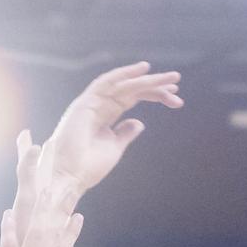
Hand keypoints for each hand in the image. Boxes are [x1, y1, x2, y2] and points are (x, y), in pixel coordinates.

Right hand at [41, 62, 180, 192]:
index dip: (153, 95)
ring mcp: (90, 104)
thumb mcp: (114, 147)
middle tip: (176, 80)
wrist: (70, 177)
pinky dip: (123, 74)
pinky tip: (143, 70)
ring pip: (122, 84)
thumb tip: (139, 122)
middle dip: (154, 85)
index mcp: (104, 117)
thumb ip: (125, 133)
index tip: (175, 98)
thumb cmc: (88, 166)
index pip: (132, 99)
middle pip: (130, 89)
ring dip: (145, 79)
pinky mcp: (85, 104)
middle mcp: (98, 107)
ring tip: (170, 77)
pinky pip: (106, 83)